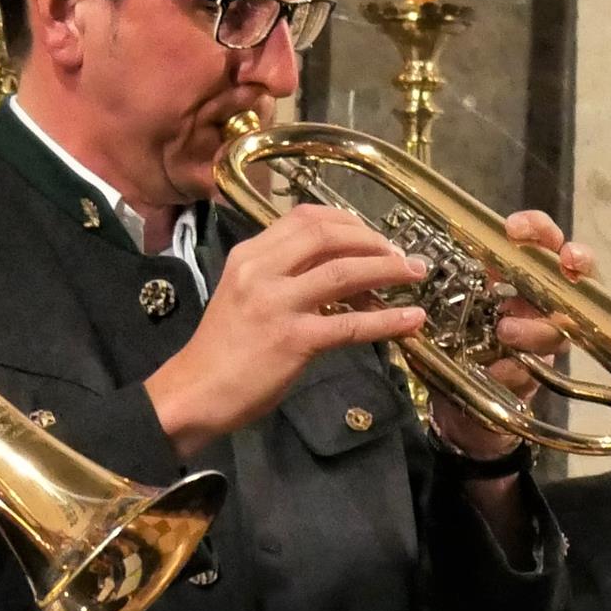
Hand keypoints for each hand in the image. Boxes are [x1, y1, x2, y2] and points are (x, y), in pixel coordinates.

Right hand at [145, 205, 427, 456]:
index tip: (373, 236)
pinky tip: (412, 320)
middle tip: (401, 256)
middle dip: (373, 241)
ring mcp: (277, 304)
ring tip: (416, 275)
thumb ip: (282, 274)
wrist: (194, 392)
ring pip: (344, 272)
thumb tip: (341, 268)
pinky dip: (387, 320)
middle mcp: (261, 271)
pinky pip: (350, 324)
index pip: (305, 219)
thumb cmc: (223, 347)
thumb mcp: (244, 293)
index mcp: (249, 255)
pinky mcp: (293, 340)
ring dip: (388, 270)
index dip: (348, 222)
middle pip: (328, 235)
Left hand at [428, 208, 594, 464]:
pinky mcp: (536, 379)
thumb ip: (437, 286)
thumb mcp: (444, 310)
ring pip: (559, 327)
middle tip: (567, 260)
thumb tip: (409, 260)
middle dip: (578, 260)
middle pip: (577, 274)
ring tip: (505, 329)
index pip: (540, 242)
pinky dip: (514, 370)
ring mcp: (544, 343)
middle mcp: (540, 306)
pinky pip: (535, 371)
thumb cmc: (456, 346)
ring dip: (535, 326)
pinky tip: (496, 370)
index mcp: (518, 280)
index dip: (536, 229)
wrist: (460, 408)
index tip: (514, 229)